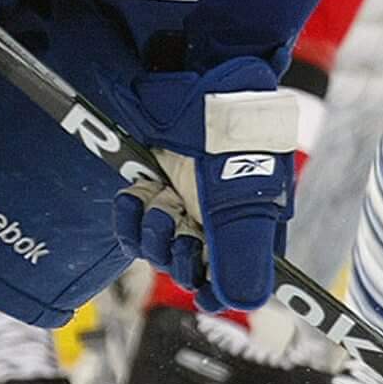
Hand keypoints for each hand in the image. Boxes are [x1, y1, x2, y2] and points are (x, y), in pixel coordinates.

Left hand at [109, 58, 297, 313]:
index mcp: (253, 226)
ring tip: (162, 199)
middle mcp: (218, 220)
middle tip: (184, 225)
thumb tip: (245, 305)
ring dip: (154, 232)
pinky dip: (129, 216)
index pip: (238, 279)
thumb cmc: (228, 135)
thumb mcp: (238, 200)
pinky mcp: (151, 189)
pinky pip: (131, 227)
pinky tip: (138, 195)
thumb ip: (242, 256)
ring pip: (158, 251)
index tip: (203, 293)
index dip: (218, 290)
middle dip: (181, 255)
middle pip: (192, 271)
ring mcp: (182, 204)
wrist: (191, 79)